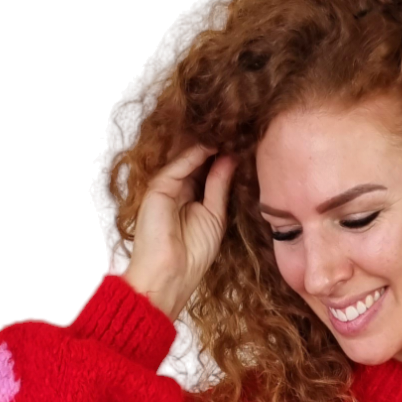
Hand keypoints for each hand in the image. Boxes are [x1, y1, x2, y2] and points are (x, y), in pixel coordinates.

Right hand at [123, 141, 237, 320]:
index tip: (243, 141)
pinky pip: (179, 166)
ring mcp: (167, 188)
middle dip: (216, 146)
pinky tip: (212, 144)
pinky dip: (194, 153)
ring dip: (206, 144)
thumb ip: (220, 185)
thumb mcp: (215, 215)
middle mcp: (179, 190)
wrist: (171, 274)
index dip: (224, 157)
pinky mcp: (158, 188)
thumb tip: (231, 157)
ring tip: (226, 128)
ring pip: (187, 159)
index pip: (209, 170)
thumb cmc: (194, 254)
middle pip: (198, 160)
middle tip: (236, 127)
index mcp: (193, 199)